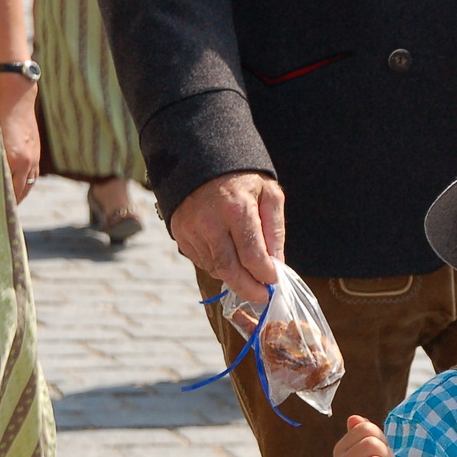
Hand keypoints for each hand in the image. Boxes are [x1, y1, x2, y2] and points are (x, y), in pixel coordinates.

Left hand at [0, 74, 39, 203]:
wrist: (15, 92)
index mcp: (11, 158)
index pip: (5, 191)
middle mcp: (25, 161)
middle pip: (18, 193)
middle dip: (8, 205)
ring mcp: (33, 157)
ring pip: (27, 186)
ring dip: (18, 196)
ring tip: (8, 207)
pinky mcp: (36, 152)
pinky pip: (32, 176)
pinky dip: (25, 184)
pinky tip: (17, 188)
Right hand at [170, 171, 284, 305]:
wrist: (202, 160)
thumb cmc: (243, 179)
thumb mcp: (269, 195)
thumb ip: (274, 231)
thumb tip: (277, 265)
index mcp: (236, 210)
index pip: (252, 256)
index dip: (265, 275)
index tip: (274, 282)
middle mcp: (209, 222)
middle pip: (229, 270)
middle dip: (248, 289)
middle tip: (262, 296)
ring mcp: (190, 229)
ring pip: (215, 268)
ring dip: (233, 276)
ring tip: (248, 272)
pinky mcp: (179, 233)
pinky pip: (201, 260)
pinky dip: (217, 265)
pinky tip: (228, 256)